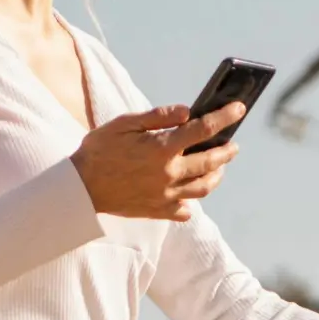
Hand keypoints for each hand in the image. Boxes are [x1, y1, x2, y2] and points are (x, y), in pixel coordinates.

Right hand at [69, 103, 244, 220]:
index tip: (239, 109)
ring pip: (203, 188)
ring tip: (220, 167)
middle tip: (234, 145)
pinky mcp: (157, 210)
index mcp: (162, 148)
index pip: (204, 129)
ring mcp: (165, 195)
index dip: (225, 117)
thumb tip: (187, 112)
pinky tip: (191, 195)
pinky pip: (184, 210)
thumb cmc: (99, 150)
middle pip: (211, 162)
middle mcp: (169, 173)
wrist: (78, 187)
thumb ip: (158, 117)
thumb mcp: (124, 124)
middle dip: (227, 151)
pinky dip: (191, 203)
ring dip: (216, 176)